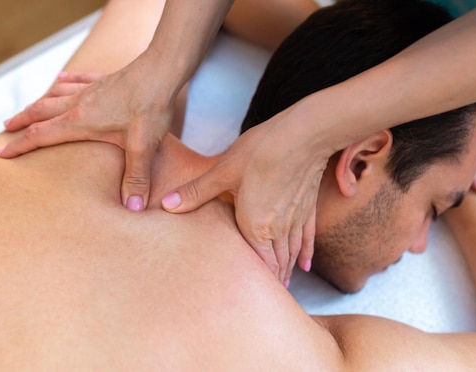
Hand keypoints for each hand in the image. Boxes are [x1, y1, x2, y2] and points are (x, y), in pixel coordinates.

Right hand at [0, 57, 176, 210]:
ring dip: (37, 104)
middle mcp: (79, 103)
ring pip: (54, 96)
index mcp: (80, 120)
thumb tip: (132, 208)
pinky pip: (77, 81)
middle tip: (5, 129)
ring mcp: (91, 89)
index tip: (0, 153)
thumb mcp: (143, 146)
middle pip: (40, 112)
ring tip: (27, 110)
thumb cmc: (151, 106)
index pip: (41, 135)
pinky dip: (64, 83)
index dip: (19, 145)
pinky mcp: (104, 80)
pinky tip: (59, 80)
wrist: (162, 69)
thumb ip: (136, 177)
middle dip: (21, 122)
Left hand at [161, 113, 329, 286]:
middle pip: (275, 263)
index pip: (255, 263)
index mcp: (255, 225)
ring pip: (291, 254)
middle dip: (269, 280)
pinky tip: (306, 265)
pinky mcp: (308, 207)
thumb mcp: (222, 171)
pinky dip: (305, 254)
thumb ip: (196, 192)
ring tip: (281, 286)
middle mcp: (278, 229)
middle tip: (263, 297)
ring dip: (285, 271)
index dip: (252, 281)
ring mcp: (296, 220)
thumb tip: (167, 205)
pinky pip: (307, 239)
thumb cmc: (262, 151)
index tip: (247, 297)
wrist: (304, 135)